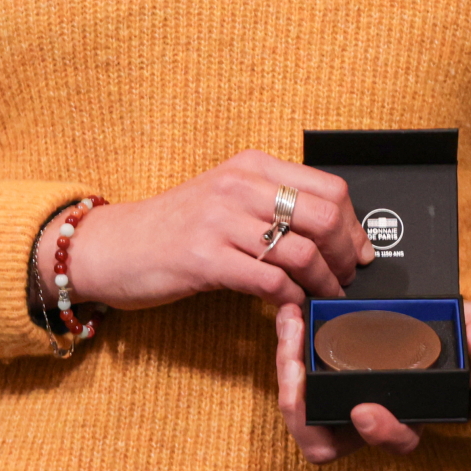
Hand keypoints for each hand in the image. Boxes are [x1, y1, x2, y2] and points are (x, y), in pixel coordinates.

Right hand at [39, 150, 371, 313]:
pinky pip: (269, 279)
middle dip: (345, 254)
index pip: (329, 188)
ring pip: (301, 251)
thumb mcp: (227, 199)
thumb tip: (337, 232)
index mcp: (251, 166)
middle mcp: (238, 186)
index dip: (353, 225)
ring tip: (323, 295)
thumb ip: (275, 206)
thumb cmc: (174, 228)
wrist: (111, 247)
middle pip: (324, 217)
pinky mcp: (204, 258)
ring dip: (323, 281)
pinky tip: (291, 304)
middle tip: (346, 278)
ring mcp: (220, 220)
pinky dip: (290, 297)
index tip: (360, 251)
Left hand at [273, 297, 470, 463]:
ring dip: (288, 371)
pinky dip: (290, 348)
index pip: (393, 439)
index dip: (378, 432)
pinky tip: (293, 314)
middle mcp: (374, 416)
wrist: (450, 326)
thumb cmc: (466, 343)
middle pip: (324, 438)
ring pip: (302, 408)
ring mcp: (347, 399)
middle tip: (297, 361)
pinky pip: (298, 376)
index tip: (365, 409)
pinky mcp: (327, 374)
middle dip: (301, 403)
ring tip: (291, 324)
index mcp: (413, 418)